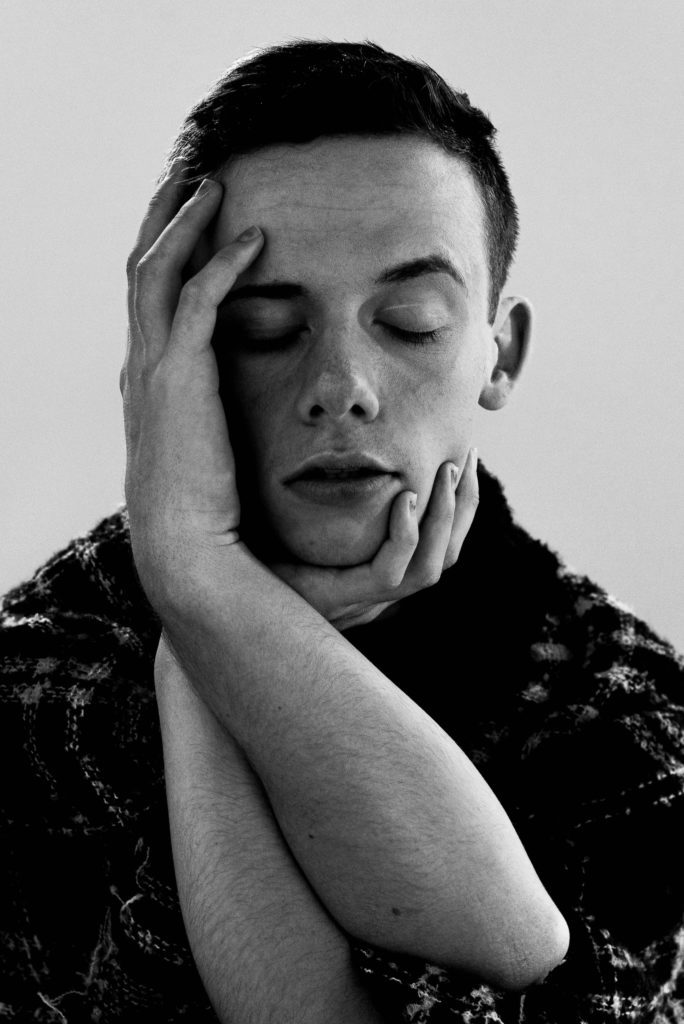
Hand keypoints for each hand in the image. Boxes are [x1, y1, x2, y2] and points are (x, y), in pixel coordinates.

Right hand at [121, 160, 263, 610]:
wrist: (186, 545)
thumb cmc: (203, 509)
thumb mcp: (199, 452)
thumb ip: (204, 419)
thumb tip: (221, 409)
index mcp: (147, 380)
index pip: (147, 300)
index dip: (164, 254)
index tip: (190, 221)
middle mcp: (140, 365)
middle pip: (140, 269)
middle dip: (161, 218)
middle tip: (188, 177)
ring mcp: (153, 369)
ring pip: (154, 271)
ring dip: (182, 224)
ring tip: (212, 185)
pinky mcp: (178, 378)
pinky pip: (196, 302)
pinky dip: (222, 266)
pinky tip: (255, 241)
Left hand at [270, 448, 479, 630]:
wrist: (229, 582)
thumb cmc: (268, 546)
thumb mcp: (313, 514)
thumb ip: (340, 489)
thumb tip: (359, 447)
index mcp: (382, 568)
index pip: (443, 541)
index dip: (461, 504)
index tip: (463, 457)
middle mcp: (384, 587)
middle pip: (448, 553)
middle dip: (463, 503)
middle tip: (464, 455)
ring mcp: (369, 597)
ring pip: (432, 566)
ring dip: (443, 517)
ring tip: (444, 471)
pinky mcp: (348, 597)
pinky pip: (393, 570)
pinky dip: (406, 534)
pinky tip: (404, 499)